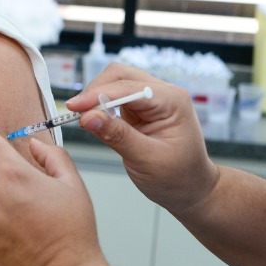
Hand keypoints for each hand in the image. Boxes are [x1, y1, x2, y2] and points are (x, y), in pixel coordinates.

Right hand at [65, 63, 219, 215]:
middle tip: (77, 113)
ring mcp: (152, 100)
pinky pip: (115, 99)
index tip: (75, 107)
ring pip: (116, 84)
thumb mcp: (147, 160)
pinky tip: (95, 122)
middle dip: (96, 91)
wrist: (190, 189)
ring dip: (97, 98)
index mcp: (172, 101)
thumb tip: (89, 117)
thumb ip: (117, 136)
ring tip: (85, 120)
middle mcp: (163, 94)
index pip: (129, 88)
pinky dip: (101, 107)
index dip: (99, 94)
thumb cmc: (178, 177)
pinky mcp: (141, 109)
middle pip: (121, 76)